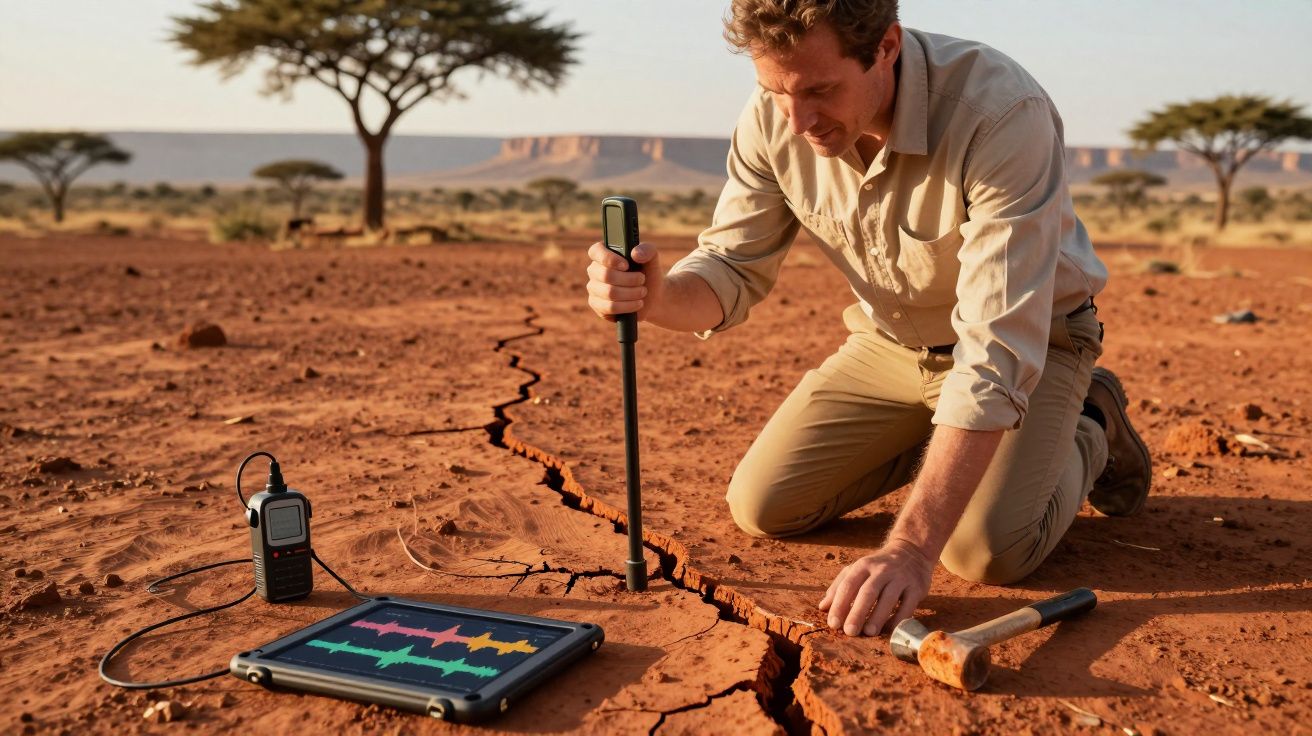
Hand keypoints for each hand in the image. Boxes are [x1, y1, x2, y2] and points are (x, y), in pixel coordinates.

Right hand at [586, 241, 663, 322]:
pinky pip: (609, 307)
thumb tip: (635, 254)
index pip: (596, 251)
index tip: (626, 265)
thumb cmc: (648, 274)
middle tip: (642, 280)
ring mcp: (594, 288)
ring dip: (631, 293)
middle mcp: (595, 270)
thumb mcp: (653, 259)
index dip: (610, 259)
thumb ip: (648, 250)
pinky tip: (637, 303)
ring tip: (642, 292)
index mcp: (604, 253)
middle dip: (629, 279)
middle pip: (606, 275)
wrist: (653, 297)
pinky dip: (628, 306)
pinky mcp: (597, 305)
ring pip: (609, 292)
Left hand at [818, 540, 933, 635]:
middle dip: (857, 612)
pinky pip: (908, 605)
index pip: (848, 584)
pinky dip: (899, 619)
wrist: (911, 551)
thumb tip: (822, 607)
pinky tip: (890, 630)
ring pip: (888, 598)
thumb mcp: (857, 570)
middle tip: (849, 631)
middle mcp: (882, 570)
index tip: (833, 624)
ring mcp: (901, 577)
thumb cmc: (878, 566)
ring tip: (869, 633)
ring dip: (878, 616)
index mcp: (863, 565)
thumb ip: (839, 586)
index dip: (839, 604)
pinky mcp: (917, 587)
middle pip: (868, 592)